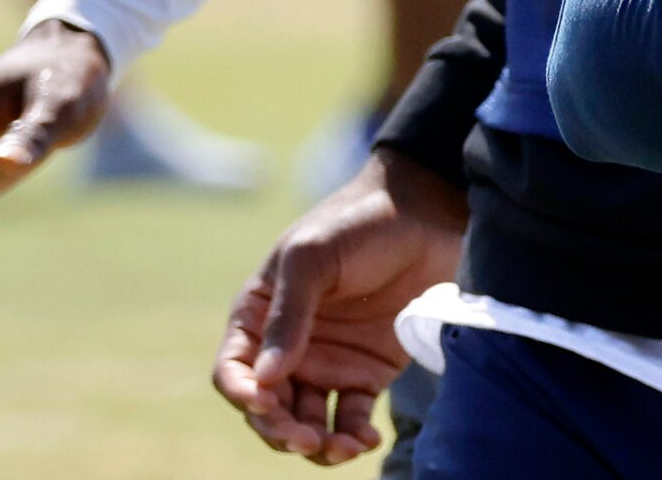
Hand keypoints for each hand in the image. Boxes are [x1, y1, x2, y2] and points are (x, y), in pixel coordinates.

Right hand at [210, 150, 466, 465]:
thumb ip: (289, 314)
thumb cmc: (358, 222)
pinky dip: (353, 437)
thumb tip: (265, 380)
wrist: (427, 212)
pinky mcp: (367, 372)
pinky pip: (350, 418)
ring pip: (307, 422)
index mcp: (259, 316)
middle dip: (281, 431)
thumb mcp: (312, 257)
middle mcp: (287, 347)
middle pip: (268, 408)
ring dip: (317, 445)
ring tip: (343, 448)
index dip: (242, 394)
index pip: (234, 371)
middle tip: (308, 439)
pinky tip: (366, 441)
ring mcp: (327, 362)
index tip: (266, 403)